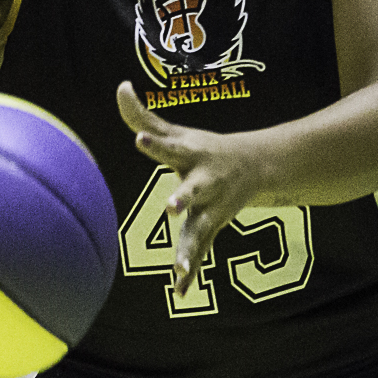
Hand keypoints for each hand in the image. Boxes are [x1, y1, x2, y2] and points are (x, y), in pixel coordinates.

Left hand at [115, 81, 255, 296]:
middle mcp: (203, 181)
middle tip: (172, 207)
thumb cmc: (204, 147)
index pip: (168, 145)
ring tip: (180, 266)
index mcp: (190, 153)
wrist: (257, 166)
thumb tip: (119, 86)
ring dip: (191, 247)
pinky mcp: (213, 226)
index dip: (155, 142)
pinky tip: (180, 291)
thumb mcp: (176, 130)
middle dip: (183, 199)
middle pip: (192, 190)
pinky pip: (201, 250)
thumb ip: (142, 114)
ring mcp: (211, 206)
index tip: (141, 138)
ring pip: (201, 228)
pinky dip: (191, 272)